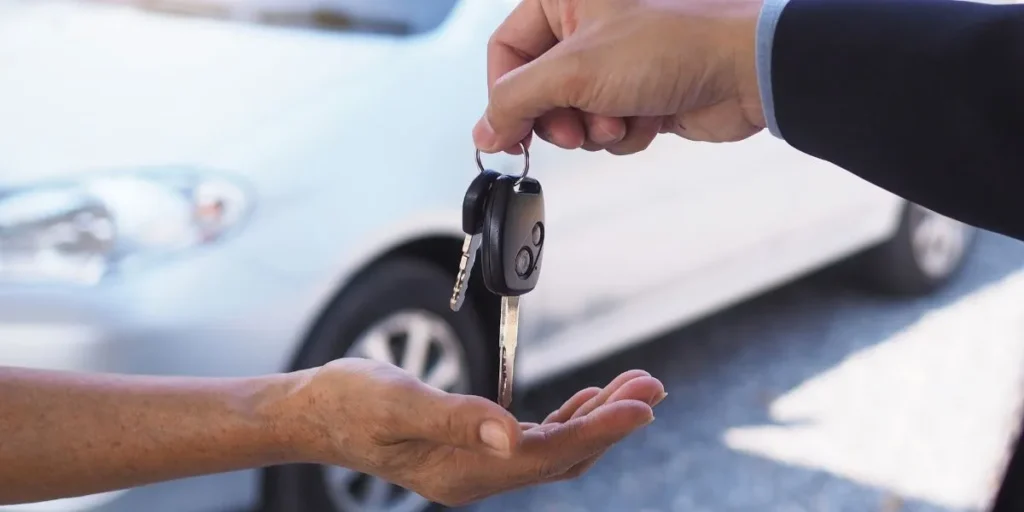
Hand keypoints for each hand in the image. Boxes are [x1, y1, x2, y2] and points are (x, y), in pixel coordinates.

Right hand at [285, 358, 664, 506]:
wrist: (315, 412)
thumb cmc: (348, 402)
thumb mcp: (395, 402)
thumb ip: (454, 417)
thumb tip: (511, 431)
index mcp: (462, 471)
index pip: (548, 455)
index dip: (600, 430)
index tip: (642, 406)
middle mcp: (476, 477)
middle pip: (562, 456)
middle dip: (611, 423)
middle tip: (652, 387)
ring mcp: (476, 467)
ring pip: (554, 449)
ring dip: (596, 419)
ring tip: (634, 387)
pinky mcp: (473, 451)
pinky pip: (535, 442)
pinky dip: (567, 421)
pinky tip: (585, 400)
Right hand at [473, 0, 765, 154]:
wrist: (745, 69)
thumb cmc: (673, 44)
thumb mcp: (575, 71)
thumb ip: (515, 100)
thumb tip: (484, 129)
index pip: (505, 52)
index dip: (505, 97)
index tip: (509, 133)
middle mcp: (585, 25)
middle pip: (536, 89)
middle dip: (559, 118)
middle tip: (574, 129)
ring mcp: (613, 61)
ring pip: (572, 115)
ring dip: (595, 128)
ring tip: (623, 116)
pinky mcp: (637, 92)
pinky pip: (606, 127)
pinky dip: (624, 132)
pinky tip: (649, 118)